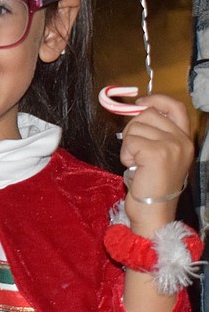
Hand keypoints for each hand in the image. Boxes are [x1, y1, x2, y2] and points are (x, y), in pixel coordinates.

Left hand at [120, 94, 192, 234]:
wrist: (154, 212)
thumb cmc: (151, 185)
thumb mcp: (160, 155)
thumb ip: (155, 134)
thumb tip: (138, 110)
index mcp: (185, 139)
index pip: (175, 107)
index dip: (156, 99)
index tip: (140, 102)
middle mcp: (182, 140)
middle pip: (147, 113)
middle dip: (132, 128)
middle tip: (134, 150)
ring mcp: (171, 145)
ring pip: (135, 127)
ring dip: (128, 145)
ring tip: (137, 162)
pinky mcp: (157, 152)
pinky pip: (130, 141)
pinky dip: (126, 154)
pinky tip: (135, 168)